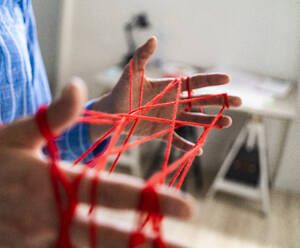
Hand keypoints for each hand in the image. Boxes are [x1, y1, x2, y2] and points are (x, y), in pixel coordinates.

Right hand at [0, 79, 193, 247]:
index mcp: (53, 183)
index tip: (187, 206)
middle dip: (148, 243)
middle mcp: (49, 217)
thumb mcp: (17, 133)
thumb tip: (78, 86)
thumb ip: (53, 115)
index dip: (151, 199)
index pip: (112, 192)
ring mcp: (37, 241)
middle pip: (108, 235)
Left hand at [90, 37, 241, 152]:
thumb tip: (153, 38)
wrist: (112, 112)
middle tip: (239, 102)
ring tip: (227, 123)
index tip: (227, 78)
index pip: (195, 83)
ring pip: (195, 120)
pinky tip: (199, 150)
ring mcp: (169, 118)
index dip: (210, 80)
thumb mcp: (132, 72)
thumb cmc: (122, 91)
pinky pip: (177, 139)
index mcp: (171, 88)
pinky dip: (187, 146)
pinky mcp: (161, 132)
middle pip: (202, 101)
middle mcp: (174, 103)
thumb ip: (142, 56)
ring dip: (211, 122)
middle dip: (220, 101)